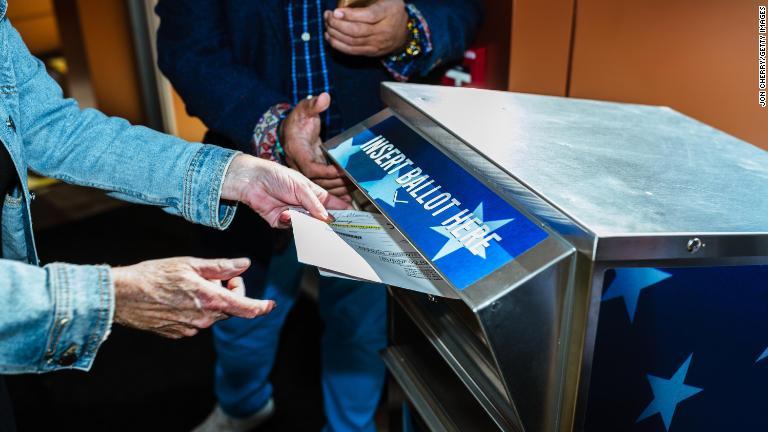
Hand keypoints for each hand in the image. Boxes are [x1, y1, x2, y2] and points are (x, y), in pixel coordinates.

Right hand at [112, 257, 273, 338]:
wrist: (122, 296)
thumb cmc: (154, 275)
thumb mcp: (190, 264)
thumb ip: (221, 267)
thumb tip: (244, 265)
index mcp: (210, 300)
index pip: (246, 308)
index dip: (261, 306)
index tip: (270, 305)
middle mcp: (204, 319)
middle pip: (230, 307)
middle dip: (227, 291)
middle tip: (210, 276)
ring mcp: (191, 328)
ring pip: (213, 314)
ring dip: (210, 300)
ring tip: (188, 285)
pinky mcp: (179, 333)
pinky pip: (197, 320)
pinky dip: (195, 309)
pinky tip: (177, 298)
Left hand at [221, 153, 349, 227]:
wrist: (252, 180)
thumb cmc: (277, 176)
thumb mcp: (301, 187)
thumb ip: (314, 203)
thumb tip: (327, 218)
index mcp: (314, 193)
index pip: (332, 204)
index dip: (342, 211)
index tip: (353, 220)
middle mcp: (305, 205)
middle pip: (321, 219)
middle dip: (327, 225)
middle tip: (335, 231)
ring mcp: (294, 214)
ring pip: (307, 226)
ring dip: (307, 224)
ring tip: (309, 222)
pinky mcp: (281, 221)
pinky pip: (290, 227)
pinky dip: (289, 221)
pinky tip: (285, 213)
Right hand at [281, 92, 352, 199]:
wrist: (290, 131)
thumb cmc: (298, 120)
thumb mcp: (304, 109)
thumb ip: (313, 104)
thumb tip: (324, 97)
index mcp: (297, 151)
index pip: (311, 167)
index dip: (326, 171)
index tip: (341, 170)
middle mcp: (300, 165)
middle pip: (318, 182)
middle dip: (337, 183)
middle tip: (355, 180)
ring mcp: (307, 171)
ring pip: (322, 187)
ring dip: (339, 189)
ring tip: (356, 188)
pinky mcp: (314, 174)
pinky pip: (325, 186)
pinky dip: (336, 191)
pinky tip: (349, 195)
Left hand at [324, 0, 408, 56]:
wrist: (403, 34)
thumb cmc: (391, 10)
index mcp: (389, 13)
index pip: (369, 16)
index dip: (350, 15)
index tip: (336, 12)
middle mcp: (384, 31)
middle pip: (357, 31)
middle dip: (338, 24)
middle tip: (328, 16)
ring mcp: (378, 44)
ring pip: (353, 42)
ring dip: (335, 34)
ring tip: (327, 24)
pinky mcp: (371, 52)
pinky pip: (352, 51)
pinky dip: (338, 45)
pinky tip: (329, 37)